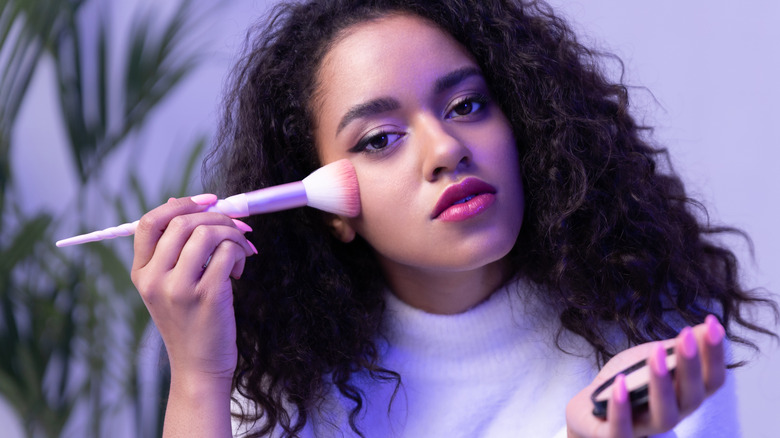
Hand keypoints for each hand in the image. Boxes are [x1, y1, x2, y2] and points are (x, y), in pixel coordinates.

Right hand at [131, 195, 256, 384]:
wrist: (199, 366)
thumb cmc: (191, 321)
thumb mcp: (171, 284)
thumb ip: (173, 246)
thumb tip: (179, 200)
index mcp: (141, 272)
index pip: (150, 222)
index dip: (182, 204)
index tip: (209, 200)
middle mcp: (154, 279)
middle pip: (183, 222)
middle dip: (219, 217)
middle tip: (237, 228)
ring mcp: (178, 289)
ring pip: (208, 233)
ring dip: (233, 235)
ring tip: (240, 253)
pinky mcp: (206, 296)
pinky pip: (227, 253)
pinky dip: (240, 253)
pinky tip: (238, 272)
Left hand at [565, 316, 726, 437]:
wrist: (590, 407)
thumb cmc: (628, 383)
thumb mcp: (652, 359)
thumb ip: (678, 348)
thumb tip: (711, 325)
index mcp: (685, 397)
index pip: (712, 381)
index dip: (715, 355)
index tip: (712, 324)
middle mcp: (672, 415)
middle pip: (691, 397)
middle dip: (691, 366)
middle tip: (686, 336)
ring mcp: (644, 429)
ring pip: (664, 417)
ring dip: (662, 384)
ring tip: (657, 354)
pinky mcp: (615, 436)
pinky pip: (621, 429)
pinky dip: (621, 408)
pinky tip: (619, 383)